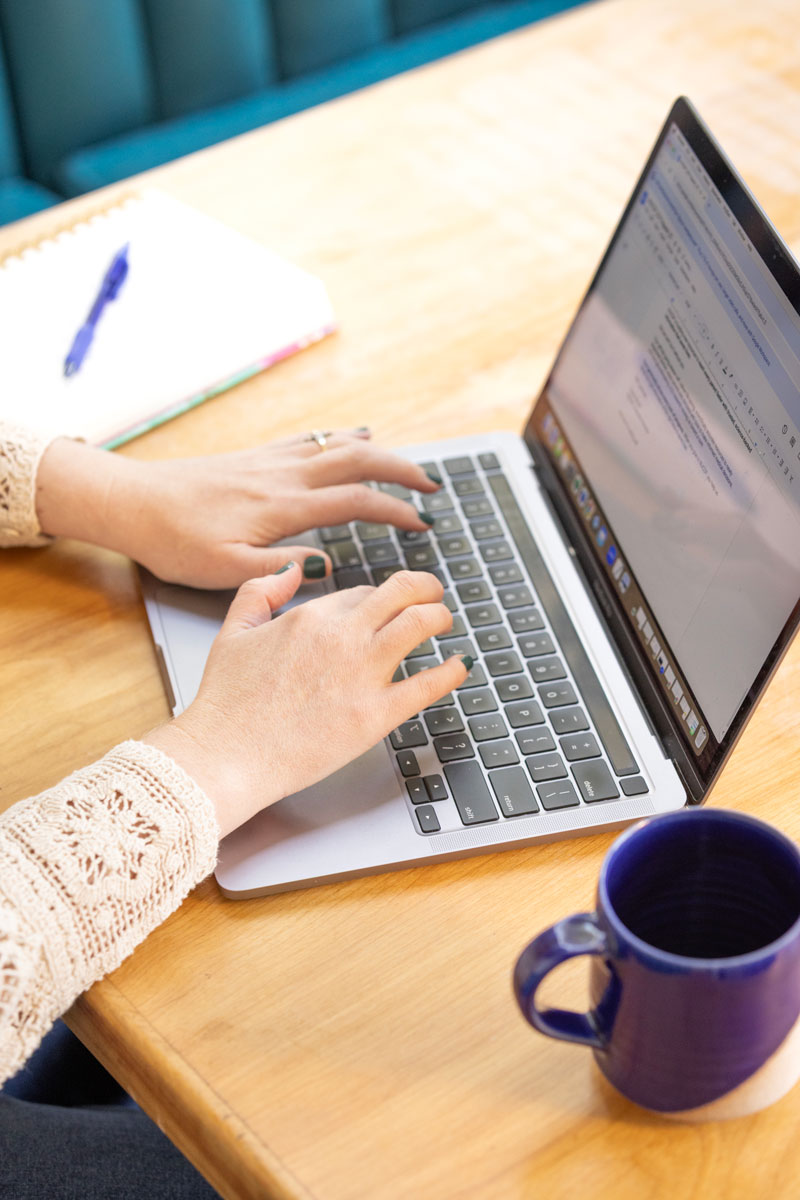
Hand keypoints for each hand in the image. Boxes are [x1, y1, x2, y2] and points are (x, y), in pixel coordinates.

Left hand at [35, 429, 441, 586]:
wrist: (134, 503)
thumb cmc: (176, 542)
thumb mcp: (226, 571)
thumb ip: (281, 570)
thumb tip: (327, 565)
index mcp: (282, 506)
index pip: (356, 501)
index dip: (396, 511)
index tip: (422, 524)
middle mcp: (283, 475)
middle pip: (359, 459)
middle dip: (402, 470)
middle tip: (432, 486)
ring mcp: (271, 461)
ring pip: (338, 444)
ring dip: (379, 452)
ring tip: (406, 464)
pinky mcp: (256, 457)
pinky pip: (310, 439)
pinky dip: (341, 437)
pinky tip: (352, 436)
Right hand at [144, 566, 468, 835]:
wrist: (226, 755)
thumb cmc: (225, 704)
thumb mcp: (232, 632)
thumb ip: (260, 591)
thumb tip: (292, 568)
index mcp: (310, 616)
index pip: (363, 592)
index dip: (380, 597)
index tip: (387, 604)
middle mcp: (342, 637)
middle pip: (402, 593)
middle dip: (425, 588)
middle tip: (433, 596)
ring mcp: (362, 674)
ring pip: (421, 624)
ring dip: (440, 617)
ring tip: (445, 621)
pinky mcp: (375, 715)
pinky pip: (428, 684)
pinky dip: (451, 671)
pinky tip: (459, 666)